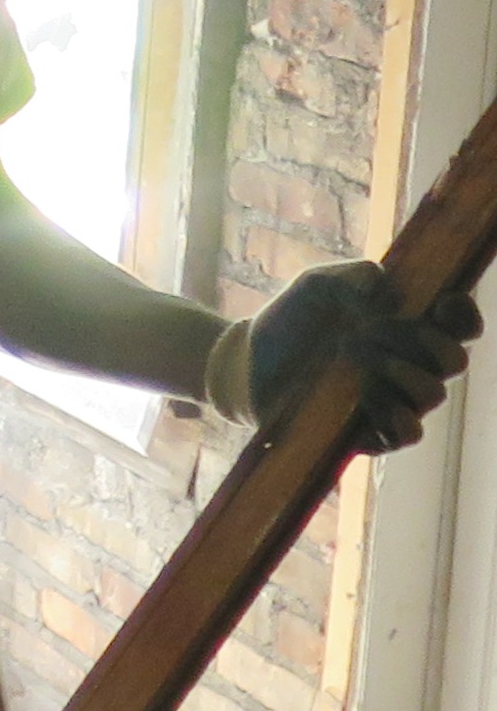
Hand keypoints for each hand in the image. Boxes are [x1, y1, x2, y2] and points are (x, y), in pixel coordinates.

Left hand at [221, 259, 480, 451]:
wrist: (247, 358)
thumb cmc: (291, 318)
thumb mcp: (318, 284)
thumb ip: (356, 276)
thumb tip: (389, 292)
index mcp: (409, 327)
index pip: (459, 326)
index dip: (463, 316)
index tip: (441, 304)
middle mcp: (410, 365)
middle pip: (454, 361)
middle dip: (423, 341)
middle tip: (372, 328)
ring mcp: (393, 399)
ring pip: (432, 395)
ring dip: (400, 371)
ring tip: (353, 352)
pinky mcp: (370, 431)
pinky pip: (407, 434)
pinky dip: (399, 417)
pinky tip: (370, 398)